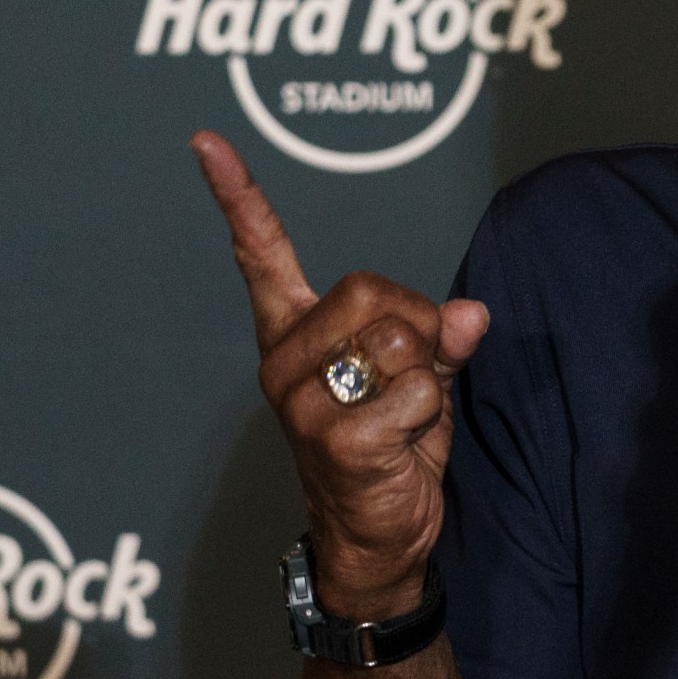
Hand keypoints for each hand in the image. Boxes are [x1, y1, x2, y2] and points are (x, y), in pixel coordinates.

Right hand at [191, 130, 489, 620]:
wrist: (378, 535)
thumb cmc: (392, 446)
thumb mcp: (419, 375)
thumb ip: (440, 334)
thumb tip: (472, 314)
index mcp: (293, 333)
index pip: (260, 256)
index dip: (238, 198)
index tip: (205, 143)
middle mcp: (284, 360)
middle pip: (370, 290)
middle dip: (418, 326)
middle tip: (416, 373)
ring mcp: (301, 400)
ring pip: (399, 341)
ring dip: (428, 376)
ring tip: (405, 416)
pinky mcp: (332, 437)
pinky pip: (415, 392)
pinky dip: (430, 415)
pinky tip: (402, 446)